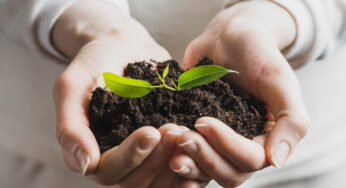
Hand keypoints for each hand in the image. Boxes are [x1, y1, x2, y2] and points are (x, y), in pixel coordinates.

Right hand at [52, 1, 199, 186]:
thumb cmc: (95, 64)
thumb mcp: (72, 88)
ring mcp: (145, 156)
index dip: (131, 157)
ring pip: (161, 180)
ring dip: (177, 163)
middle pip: (138, 182)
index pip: (110, 171)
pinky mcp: (167, 147)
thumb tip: (83, 165)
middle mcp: (120, 160)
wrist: (123, 46)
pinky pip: (181, 168)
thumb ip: (71, 127)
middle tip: (174, 129)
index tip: (151, 131)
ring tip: (189, 135)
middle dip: (158, 159)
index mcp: (94, 152)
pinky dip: (194, 167)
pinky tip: (206, 154)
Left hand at [171, 1, 310, 186]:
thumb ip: (291, 121)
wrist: (229, 37)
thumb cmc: (257, 54)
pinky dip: (175, 154)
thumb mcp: (280, 82)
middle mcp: (244, 146)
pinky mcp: (198, 135)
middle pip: (228, 174)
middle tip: (181, 135)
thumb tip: (277, 161)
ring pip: (206, 171)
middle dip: (204, 158)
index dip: (226, 146)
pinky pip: (189, 155)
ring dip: (187, 161)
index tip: (202, 121)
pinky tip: (163, 143)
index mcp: (267, 139)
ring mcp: (219, 143)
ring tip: (170, 138)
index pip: (251, 160)